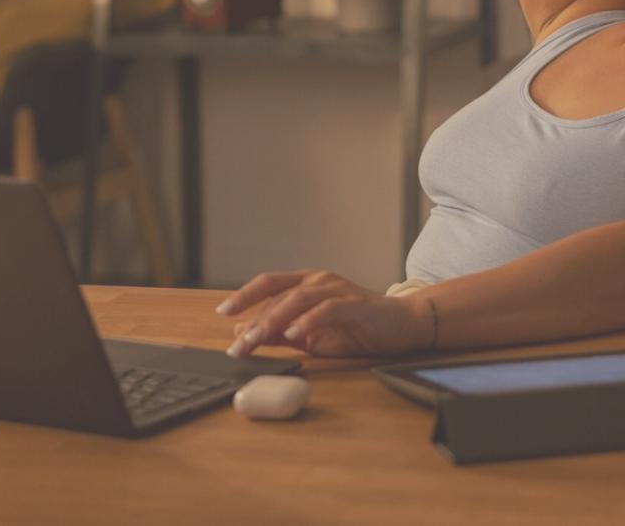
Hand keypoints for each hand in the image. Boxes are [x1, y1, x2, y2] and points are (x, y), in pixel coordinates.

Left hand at [215, 269, 432, 358]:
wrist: (401, 325)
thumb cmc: (356, 329)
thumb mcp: (311, 336)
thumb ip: (280, 333)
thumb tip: (245, 335)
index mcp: (306, 283)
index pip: (268, 284)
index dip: (244, 296)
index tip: (222, 312)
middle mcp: (318, 280)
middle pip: (278, 292)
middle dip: (253, 317)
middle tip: (237, 343)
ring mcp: (336, 290)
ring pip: (297, 299)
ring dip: (273, 321)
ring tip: (255, 340)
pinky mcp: (353, 305)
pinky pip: (325, 310)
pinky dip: (307, 321)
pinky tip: (293, 336)